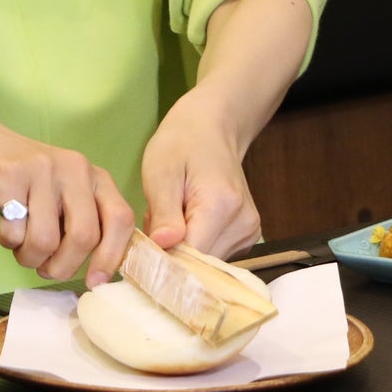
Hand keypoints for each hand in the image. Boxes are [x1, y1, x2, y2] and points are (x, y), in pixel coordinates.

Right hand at [0, 106, 134, 286]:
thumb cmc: (28, 180)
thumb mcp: (66, 193)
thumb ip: (86, 223)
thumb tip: (98, 274)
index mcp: (95, 176)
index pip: (120, 220)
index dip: (111, 257)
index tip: (94, 282)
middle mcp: (74, 168)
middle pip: (83, 237)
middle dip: (62, 266)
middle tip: (46, 269)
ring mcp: (40, 170)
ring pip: (45, 241)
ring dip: (30, 258)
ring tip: (22, 248)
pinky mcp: (8, 177)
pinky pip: (14, 232)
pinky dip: (8, 242)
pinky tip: (6, 227)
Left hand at [140, 91, 261, 258]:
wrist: (211, 130)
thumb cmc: (180, 146)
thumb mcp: (160, 173)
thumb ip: (164, 213)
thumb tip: (163, 248)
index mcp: (222, 206)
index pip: (192, 255)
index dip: (164, 258)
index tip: (142, 248)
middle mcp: (243, 223)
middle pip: (200, 262)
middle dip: (171, 251)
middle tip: (154, 221)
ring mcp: (250, 231)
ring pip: (206, 261)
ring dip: (181, 248)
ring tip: (169, 216)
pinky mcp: (248, 235)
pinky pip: (214, 254)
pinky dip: (194, 244)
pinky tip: (184, 220)